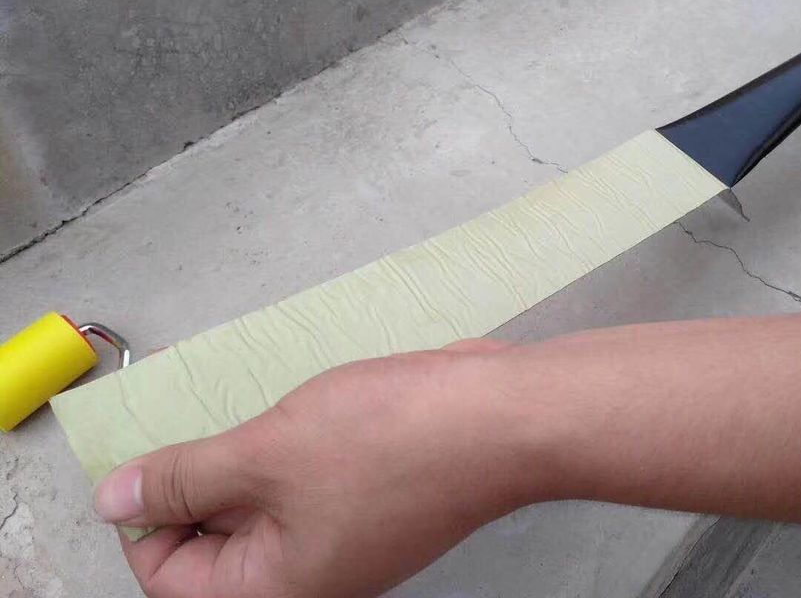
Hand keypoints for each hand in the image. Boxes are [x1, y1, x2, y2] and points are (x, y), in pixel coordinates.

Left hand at [92, 339, 535, 597]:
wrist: (504, 418)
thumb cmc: (389, 440)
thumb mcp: (267, 453)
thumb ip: (185, 477)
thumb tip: (114, 500)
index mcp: (273, 589)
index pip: (168, 575)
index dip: (146, 513)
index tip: (154, 450)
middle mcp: (309, 574)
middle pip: (217, 539)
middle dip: (197, 476)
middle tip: (200, 414)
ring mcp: (345, 534)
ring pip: (263, 502)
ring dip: (244, 454)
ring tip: (252, 405)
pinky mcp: (373, 496)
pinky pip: (307, 480)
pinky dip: (288, 445)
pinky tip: (299, 404)